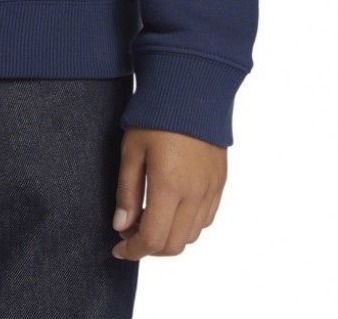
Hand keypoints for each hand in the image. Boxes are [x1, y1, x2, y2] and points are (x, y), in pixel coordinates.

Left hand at [111, 126, 225, 258]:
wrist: (190, 88)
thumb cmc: (155, 115)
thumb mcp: (131, 149)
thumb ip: (127, 192)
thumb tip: (121, 226)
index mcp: (169, 186)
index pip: (153, 239)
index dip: (133, 250)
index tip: (118, 247)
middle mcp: (195, 193)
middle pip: (174, 245)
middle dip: (149, 248)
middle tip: (130, 233)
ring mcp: (211, 189)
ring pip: (191, 235)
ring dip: (169, 237)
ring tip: (148, 218)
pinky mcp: (220, 182)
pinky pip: (205, 218)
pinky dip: (187, 224)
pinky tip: (171, 208)